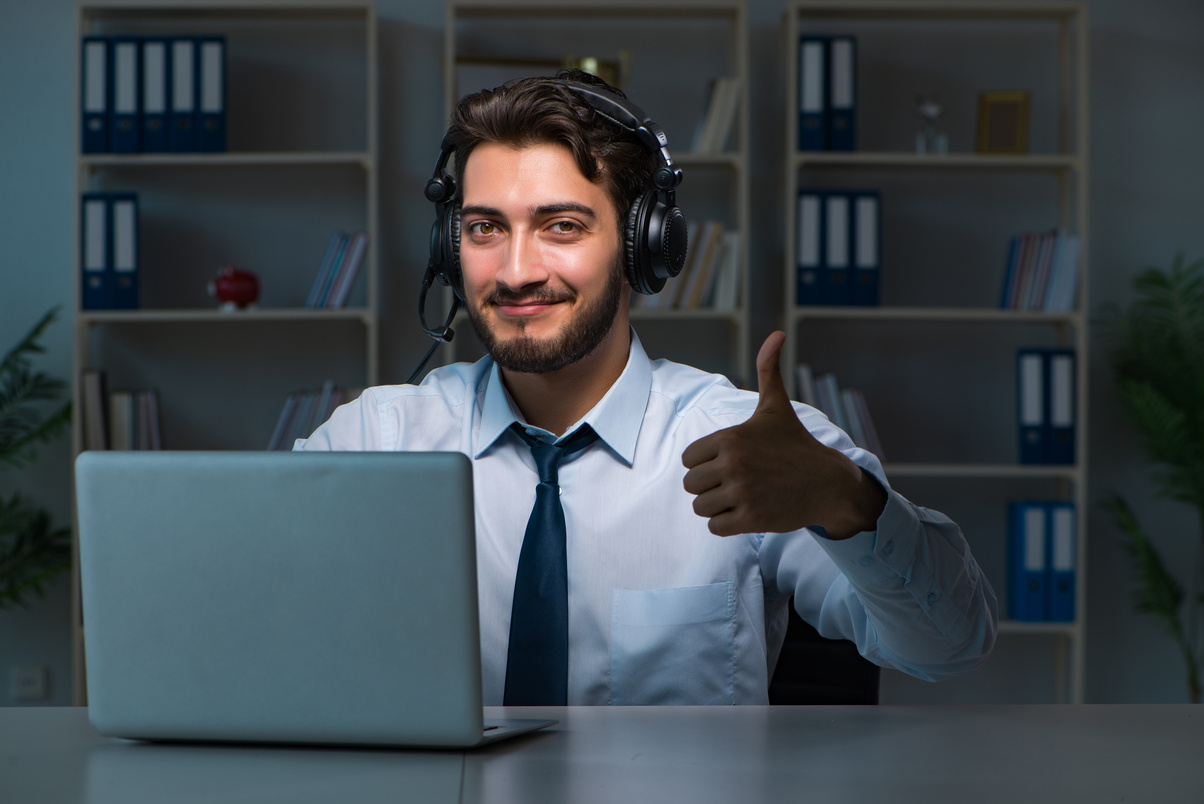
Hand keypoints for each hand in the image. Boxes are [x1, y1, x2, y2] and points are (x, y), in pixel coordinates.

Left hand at [681, 331, 885, 538]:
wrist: (828, 483)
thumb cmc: (796, 444)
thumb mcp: (776, 407)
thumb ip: (768, 370)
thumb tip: (776, 333)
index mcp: (730, 438)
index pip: (688, 459)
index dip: (706, 463)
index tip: (730, 462)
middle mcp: (733, 465)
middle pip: (691, 485)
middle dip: (709, 486)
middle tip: (737, 482)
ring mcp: (741, 493)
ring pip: (701, 507)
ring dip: (717, 506)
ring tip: (742, 497)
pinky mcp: (750, 519)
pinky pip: (715, 527)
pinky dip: (726, 524)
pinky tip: (747, 512)